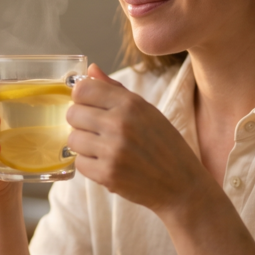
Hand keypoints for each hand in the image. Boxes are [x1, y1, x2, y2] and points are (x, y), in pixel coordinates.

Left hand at [66, 64, 214, 215]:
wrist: (182, 184)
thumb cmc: (164, 145)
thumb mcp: (147, 111)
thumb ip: (115, 90)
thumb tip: (90, 70)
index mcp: (130, 104)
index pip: (82, 89)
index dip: (81, 98)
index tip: (89, 106)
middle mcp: (120, 123)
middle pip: (72, 113)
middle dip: (81, 122)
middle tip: (98, 131)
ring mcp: (113, 150)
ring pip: (72, 139)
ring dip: (84, 145)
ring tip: (103, 148)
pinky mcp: (107, 174)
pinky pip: (79, 163)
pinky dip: (89, 165)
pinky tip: (107, 163)